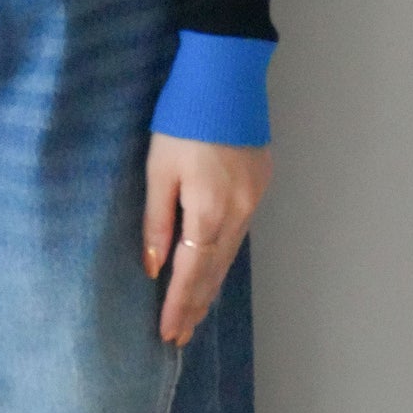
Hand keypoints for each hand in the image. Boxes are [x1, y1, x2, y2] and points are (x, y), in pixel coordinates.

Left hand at [142, 131, 272, 347]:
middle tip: (181, 336)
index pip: (192, 273)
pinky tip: (214, 267)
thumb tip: (153, 265)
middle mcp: (237, 213)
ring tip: (195, 313)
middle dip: (196, 305)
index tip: (168, 334)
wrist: (226, 76)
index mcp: (208, 211)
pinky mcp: (259, 185)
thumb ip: (157, 220)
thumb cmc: (183, 118)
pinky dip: (223, 257)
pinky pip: (239, 233)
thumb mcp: (159, 168)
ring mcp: (253, 200)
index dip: (179, 305)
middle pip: (215, 271)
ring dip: (211, 285)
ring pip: (230, 254)